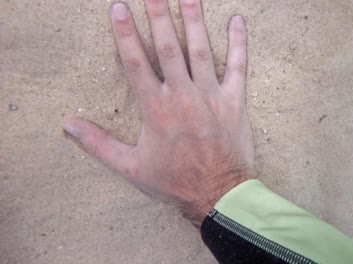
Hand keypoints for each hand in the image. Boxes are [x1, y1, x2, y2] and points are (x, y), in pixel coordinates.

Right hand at [63, 0, 253, 226]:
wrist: (217, 192)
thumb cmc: (174, 181)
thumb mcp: (130, 167)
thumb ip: (99, 143)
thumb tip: (68, 124)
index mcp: (155, 109)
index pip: (136, 63)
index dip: (125, 34)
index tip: (119, 8)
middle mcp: (182, 96)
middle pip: (168, 47)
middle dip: (159, 15)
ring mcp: (210, 96)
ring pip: (201, 50)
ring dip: (194, 19)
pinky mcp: (234, 101)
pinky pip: (238, 67)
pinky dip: (238, 43)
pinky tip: (237, 21)